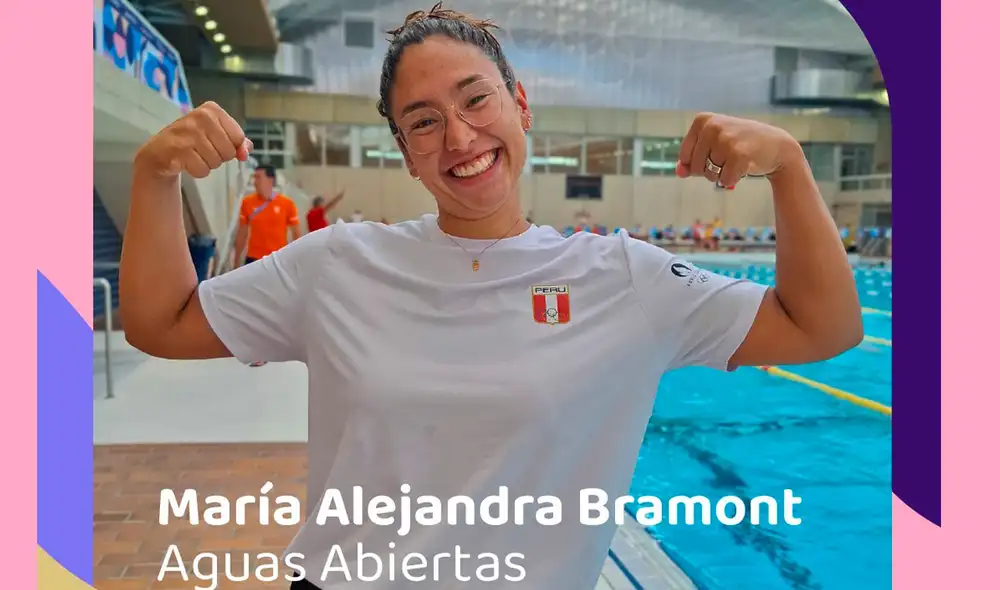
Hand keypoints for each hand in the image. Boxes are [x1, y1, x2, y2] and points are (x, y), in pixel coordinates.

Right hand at [134, 101, 251, 179]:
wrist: (160, 152)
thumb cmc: (193, 142)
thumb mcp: (218, 136)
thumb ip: (238, 142)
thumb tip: (246, 151)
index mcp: (212, 110)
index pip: (239, 137)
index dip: (231, 146)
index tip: (216, 143)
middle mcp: (200, 116)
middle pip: (229, 151)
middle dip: (219, 157)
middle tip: (202, 150)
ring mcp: (188, 132)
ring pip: (216, 162)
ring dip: (207, 164)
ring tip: (193, 155)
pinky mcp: (179, 149)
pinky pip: (203, 170)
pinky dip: (197, 171)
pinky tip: (186, 162)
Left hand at [676, 113, 804, 187]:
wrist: (776, 146)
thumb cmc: (741, 144)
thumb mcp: (714, 144)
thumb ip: (692, 158)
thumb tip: (679, 172)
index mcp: (702, 120)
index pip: (684, 156)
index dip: (698, 162)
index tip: (715, 152)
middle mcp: (712, 127)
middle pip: (695, 167)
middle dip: (710, 170)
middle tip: (729, 157)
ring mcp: (726, 140)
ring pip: (710, 175)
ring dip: (722, 174)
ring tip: (737, 160)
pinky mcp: (738, 155)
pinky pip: (724, 180)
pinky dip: (733, 179)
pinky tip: (745, 166)